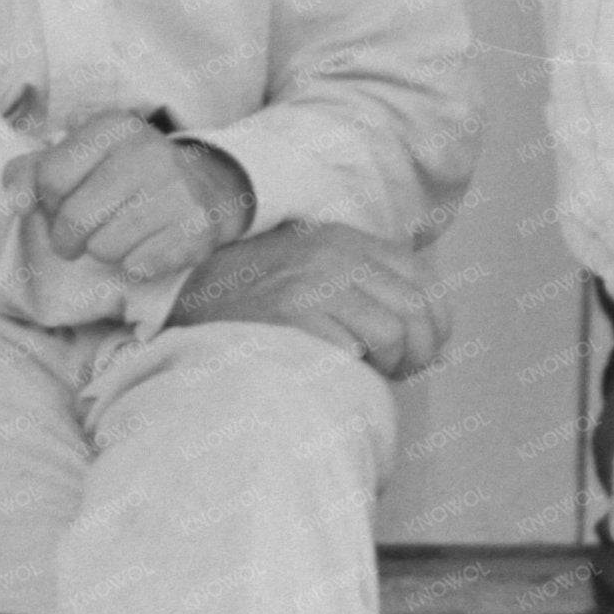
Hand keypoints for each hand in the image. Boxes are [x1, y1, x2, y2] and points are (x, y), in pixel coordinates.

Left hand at [10, 112, 252, 279]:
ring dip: (104, 250)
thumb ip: (31, 173)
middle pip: (74, 220)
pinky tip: (149, 243)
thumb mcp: (79, 157)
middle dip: (68, 238)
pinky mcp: (195, 228)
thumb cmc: (124, 174)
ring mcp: (176, 190)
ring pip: (103, 249)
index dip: (48, 201)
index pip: (49, 177)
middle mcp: (147, 151)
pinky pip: (137, 266)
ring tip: (122, 232)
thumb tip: (15, 203)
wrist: (207, 186)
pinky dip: (136, 264)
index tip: (63, 203)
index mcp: (112, 126)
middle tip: (80, 236)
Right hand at [167, 222, 448, 377]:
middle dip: (417, 354)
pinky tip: (332, 371)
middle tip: (391, 372)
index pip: (425, 283)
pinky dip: (354, 370)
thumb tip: (428, 337)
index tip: (413, 353)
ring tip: (362, 372)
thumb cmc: (251, 300)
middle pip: (419, 311)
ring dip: (388, 366)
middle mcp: (336, 254)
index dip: (433, 327)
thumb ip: (363, 286)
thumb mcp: (311, 270)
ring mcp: (314, 281)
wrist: (180, 296)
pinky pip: (359, 348)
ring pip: (396, 334)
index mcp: (346, 241)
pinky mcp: (294, 311)